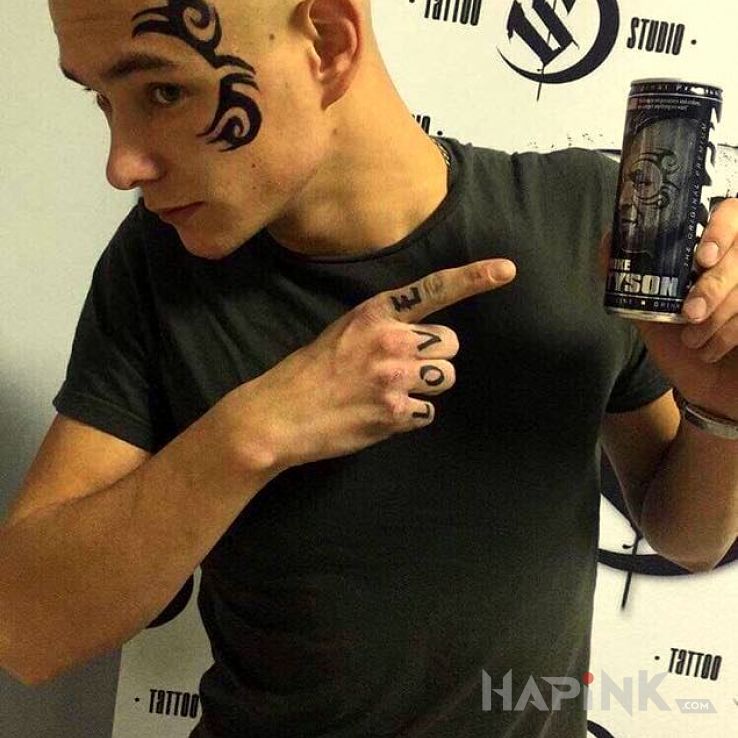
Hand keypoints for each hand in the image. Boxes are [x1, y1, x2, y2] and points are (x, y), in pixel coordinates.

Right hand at [219, 259, 516, 472]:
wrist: (279, 415)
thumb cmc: (309, 372)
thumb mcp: (343, 332)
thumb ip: (385, 329)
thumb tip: (423, 343)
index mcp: (376, 314)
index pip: (433, 290)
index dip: (474, 278)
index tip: (507, 270)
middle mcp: (390, 340)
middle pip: (450, 345)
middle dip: (434, 359)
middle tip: (401, 370)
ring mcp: (394, 377)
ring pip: (446, 379)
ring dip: (427, 388)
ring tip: (391, 392)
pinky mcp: (395, 412)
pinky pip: (427, 413)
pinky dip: (409, 416)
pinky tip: (381, 414)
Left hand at [626, 199, 737, 419]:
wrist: (710, 394)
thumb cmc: (683, 350)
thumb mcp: (651, 315)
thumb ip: (633, 281)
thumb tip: (608, 241)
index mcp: (719, 256)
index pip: (733, 214)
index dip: (722, 229)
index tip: (702, 257)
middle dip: (714, 285)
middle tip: (691, 312)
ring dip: (719, 317)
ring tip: (694, 341)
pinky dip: (731, 332)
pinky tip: (710, 351)